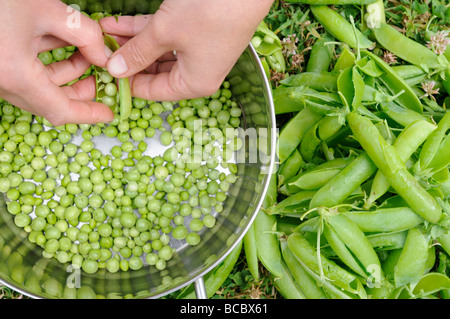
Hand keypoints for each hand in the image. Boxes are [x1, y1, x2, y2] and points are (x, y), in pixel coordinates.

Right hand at [0, 0, 114, 125]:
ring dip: (66, 73)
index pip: (60, 110)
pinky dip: (48, 62)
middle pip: (51, 100)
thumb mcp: (47, 9)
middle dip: (81, 90)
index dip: (88, 114)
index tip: (108, 114)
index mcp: (15, 76)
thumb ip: (84, 35)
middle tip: (102, 77)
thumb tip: (104, 55)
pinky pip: (26, 72)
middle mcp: (3, 82)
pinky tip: (64, 43)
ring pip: (39, 85)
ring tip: (87, 53)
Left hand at [100, 0, 272, 101]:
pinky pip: (166, 37)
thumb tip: (115, 69)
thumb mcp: (164, 33)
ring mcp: (198, 52)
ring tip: (105, 31)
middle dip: (126, 58)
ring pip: (157, 52)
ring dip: (132, 41)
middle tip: (100, 49)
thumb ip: (137, 52)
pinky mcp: (198, 34)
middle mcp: (197, 73)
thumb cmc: (212, 12)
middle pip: (153, 72)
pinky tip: (121, 22)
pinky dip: (145, 31)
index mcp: (194, 84)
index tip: (102, 72)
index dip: (125, 83)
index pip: (151, 92)